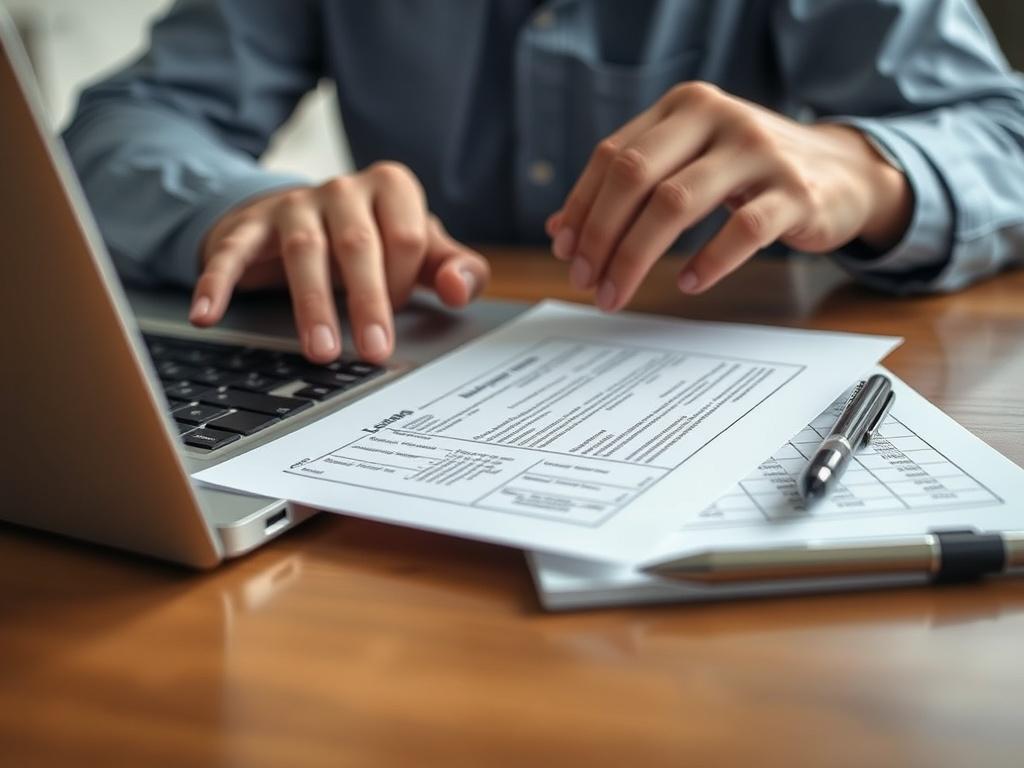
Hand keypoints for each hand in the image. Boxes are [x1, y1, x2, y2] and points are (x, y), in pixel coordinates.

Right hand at [188, 162, 489, 362]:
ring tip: (322, 351)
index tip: (394, 314)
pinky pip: (232, 253)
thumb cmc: (373, 241)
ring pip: (304, 250)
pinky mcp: (250, 225)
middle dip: (368, 302)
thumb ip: (453, 269)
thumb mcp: (419, 252)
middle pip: (359, 245)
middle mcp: (343, 188)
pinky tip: (207, 314)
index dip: (404, 282)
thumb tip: (459, 289)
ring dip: (313, 304)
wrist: (305, 218)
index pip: (407, 237)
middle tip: (374, 351)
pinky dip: (218, 283)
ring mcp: (293, 203)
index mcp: (392, 188)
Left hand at [547, 82, 910, 309]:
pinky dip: (706, 263)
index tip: (566, 251)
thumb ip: (631, 187)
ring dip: (634, 257)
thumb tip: (561, 230)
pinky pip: (741, 231)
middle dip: (600, 235)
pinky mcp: (795, 192)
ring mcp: (759, 152)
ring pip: (675, 203)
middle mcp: (718, 117)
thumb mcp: (689, 163)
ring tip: (616, 292)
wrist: (842, 171)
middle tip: (585, 281)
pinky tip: (686, 284)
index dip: (582, 207)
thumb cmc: (750, 172)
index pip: (612, 155)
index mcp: (684, 106)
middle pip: (634, 176)